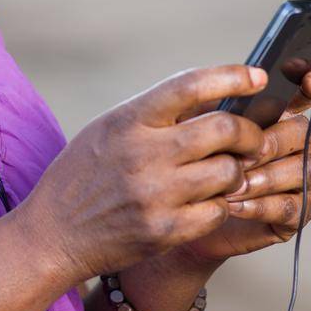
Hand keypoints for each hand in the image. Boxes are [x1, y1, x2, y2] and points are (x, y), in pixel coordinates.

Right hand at [17, 65, 268, 286]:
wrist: (52, 234)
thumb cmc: (84, 174)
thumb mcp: (109, 129)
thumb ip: (156, 114)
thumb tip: (216, 97)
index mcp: (128, 120)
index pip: (191, 85)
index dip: (232, 77)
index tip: (258, 77)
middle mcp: (143, 153)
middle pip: (224, 129)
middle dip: (249, 132)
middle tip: (251, 138)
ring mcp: (155, 194)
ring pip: (230, 172)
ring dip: (236, 171)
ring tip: (225, 173)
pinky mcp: (165, 230)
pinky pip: (219, 210)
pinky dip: (221, 204)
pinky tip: (207, 202)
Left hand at [175, 66, 310, 265]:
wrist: (187, 214)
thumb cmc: (195, 164)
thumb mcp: (196, 129)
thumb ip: (215, 107)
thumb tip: (227, 94)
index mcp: (277, 115)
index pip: (306, 91)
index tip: (309, 80)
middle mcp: (295, 144)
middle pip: (302, 132)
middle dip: (269, 144)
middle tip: (239, 157)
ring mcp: (300, 178)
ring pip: (300, 170)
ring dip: (263, 178)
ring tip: (230, 186)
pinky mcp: (296, 212)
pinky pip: (290, 206)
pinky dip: (261, 205)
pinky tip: (234, 204)